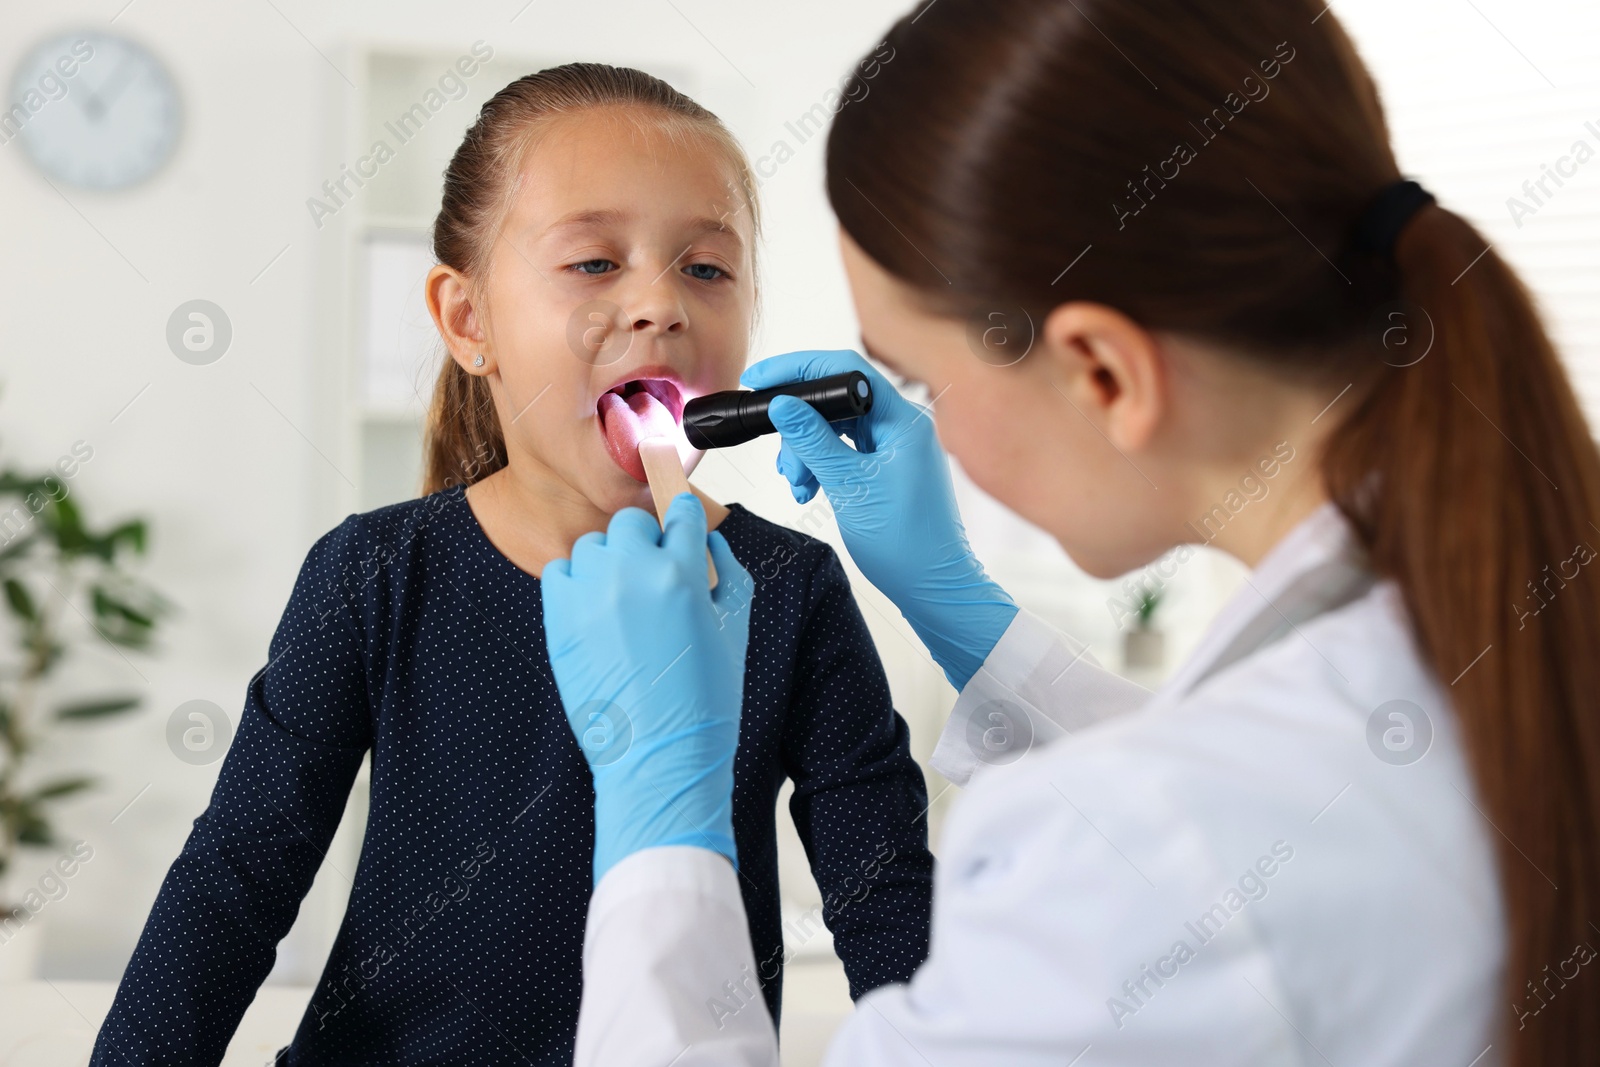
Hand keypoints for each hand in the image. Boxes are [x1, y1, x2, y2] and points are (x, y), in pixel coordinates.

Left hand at [540, 493, 755, 884]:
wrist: (659, 757)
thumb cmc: (702, 702)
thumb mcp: (734, 631)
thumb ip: (726, 574)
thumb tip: (706, 541)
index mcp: (684, 573)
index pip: (680, 512)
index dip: (682, 518)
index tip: (677, 522)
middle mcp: (635, 573)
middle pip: (632, 521)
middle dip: (644, 542)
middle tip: (652, 575)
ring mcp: (592, 593)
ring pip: (595, 546)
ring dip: (609, 564)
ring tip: (622, 604)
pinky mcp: (560, 617)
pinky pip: (560, 571)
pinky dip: (575, 583)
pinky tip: (594, 612)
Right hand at [742, 349, 1016, 689]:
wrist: (934, 587)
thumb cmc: (905, 542)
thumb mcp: (848, 487)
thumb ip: (813, 440)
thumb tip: (781, 403)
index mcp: (902, 420)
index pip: (845, 369)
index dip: (798, 368)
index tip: (760, 377)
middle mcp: (901, 425)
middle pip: (836, 401)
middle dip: (800, 429)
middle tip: (788, 465)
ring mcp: (895, 446)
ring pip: (835, 428)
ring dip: (808, 452)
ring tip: (800, 485)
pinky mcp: (888, 466)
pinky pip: (845, 450)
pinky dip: (822, 465)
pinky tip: (811, 489)